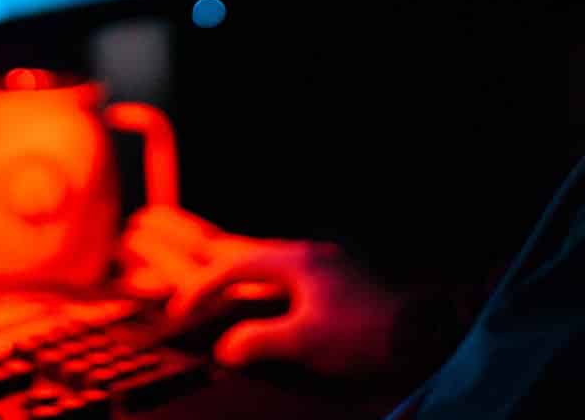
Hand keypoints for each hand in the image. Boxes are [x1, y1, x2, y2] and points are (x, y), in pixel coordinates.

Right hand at [119, 206, 404, 376]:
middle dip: (200, 246)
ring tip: (201, 255)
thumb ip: (258, 341)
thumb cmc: (366, 334)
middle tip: (162, 236)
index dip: (199, 287)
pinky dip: (255, 273)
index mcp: (293, 261)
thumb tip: (225, 348)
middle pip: (241, 245)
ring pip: (261, 255)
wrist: (422, 332)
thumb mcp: (306, 341)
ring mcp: (321, 263)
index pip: (231, 266)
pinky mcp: (335, 278)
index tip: (179, 310)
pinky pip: (280, 268)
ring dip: (229, 259)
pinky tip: (255, 280)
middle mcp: (304, 254)